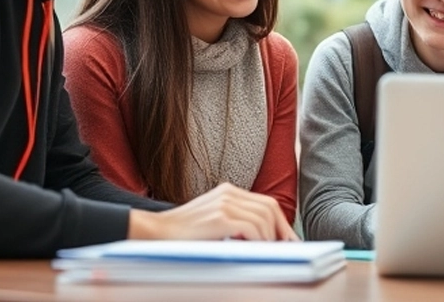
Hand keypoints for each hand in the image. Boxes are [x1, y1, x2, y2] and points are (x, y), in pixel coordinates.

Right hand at [129, 183, 298, 240]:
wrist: (155, 233)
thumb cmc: (183, 234)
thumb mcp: (213, 221)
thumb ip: (236, 221)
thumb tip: (264, 238)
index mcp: (228, 191)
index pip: (265, 203)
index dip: (281, 222)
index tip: (289, 240)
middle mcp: (228, 193)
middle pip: (269, 207)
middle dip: (282, 230)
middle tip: (286, 248)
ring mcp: (224, 204)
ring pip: (263, 218)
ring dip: (269, 238)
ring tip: (266, 252)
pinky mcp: (219, 218)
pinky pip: (252, 228)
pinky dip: (259, 241)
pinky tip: (254, 251)